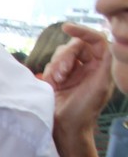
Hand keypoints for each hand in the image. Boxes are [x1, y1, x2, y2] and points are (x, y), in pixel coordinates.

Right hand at [43, 23, 113, 142]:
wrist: (65, 128)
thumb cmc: (85, 110)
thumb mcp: (101, 84)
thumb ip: (105, 61)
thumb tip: (108, 41)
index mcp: (101, 66)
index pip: (94, 40)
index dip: (82, 31)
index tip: (66, 28)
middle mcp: (87, 67)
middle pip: (75, 46)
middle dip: (66, 57)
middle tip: (62, 74)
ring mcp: (71, 73)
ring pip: (60, 55)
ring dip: (56, 66)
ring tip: (57, 82)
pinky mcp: (56, 79)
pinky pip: (50, 65)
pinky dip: (49, 73)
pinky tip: (52, 85)